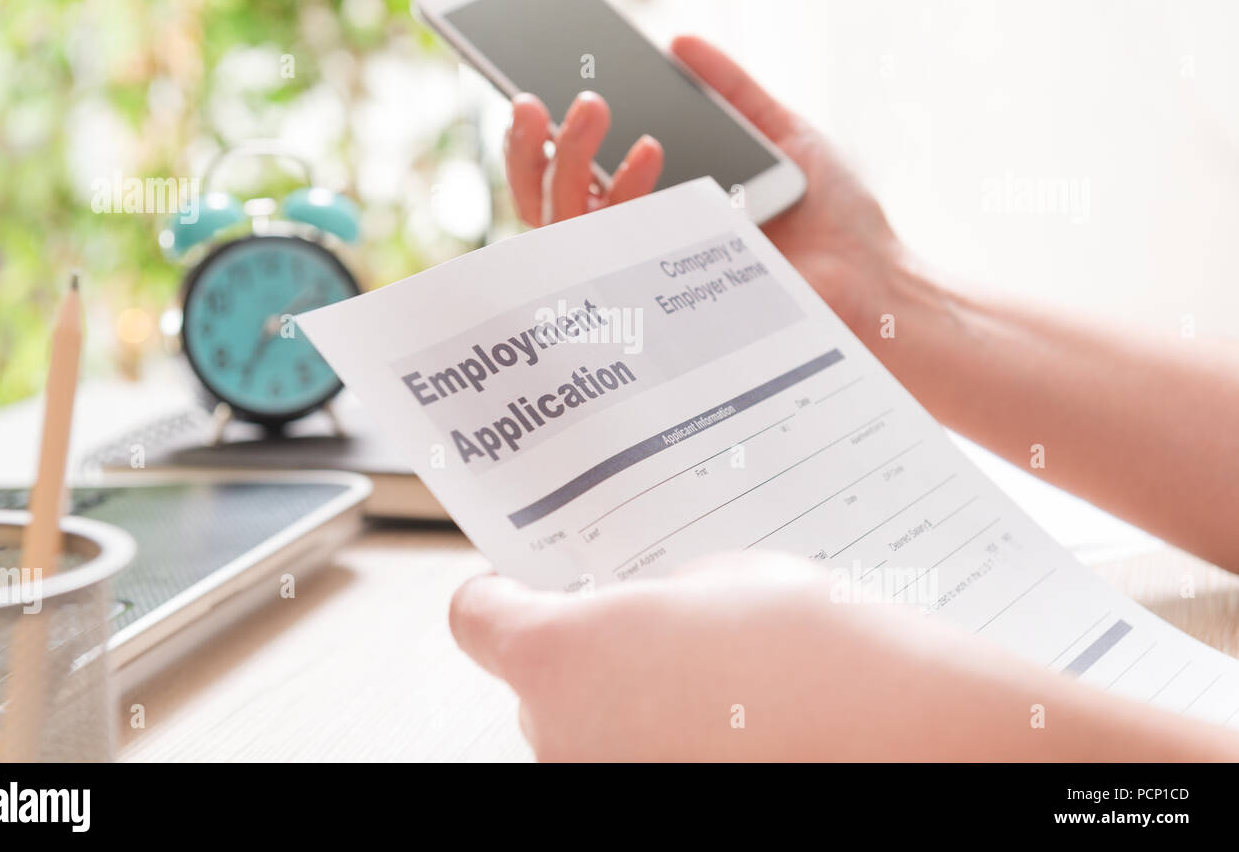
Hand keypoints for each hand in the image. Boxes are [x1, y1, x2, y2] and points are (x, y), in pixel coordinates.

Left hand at [451, 551, 1235, 760]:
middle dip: (584, 650)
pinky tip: (736, 724)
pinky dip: (666, 745)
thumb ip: (653, 590)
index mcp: (562, 654)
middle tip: (647, 620)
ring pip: (587, 731)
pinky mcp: (647, 810)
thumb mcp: (723, 577)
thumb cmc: (819, 650)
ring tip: (712, 678)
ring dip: (627, 704)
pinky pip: (634, 764)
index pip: (475, 617)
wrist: (911, 742)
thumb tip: (640, 608)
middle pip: (537, 682)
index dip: (501, 592)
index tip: (527, 580)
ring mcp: (606, 786)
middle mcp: (562, 735)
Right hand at [504, 35, 905, 335]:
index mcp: (660, 212)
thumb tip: (678, 43)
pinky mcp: (666, 304)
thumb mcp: (783, 134)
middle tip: (556, 99)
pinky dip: (621, 196)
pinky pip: (611, 259)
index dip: (541, 143)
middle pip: (554, 205)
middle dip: (536, 150)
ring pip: (564, 231)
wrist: (879, 280)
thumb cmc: (838, 220)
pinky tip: (650, 152)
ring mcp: (649, 279)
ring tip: (592, 108)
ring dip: (565, 162)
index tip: (535, 95)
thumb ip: (732, 90)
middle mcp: (643, 249)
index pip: (576, 182)